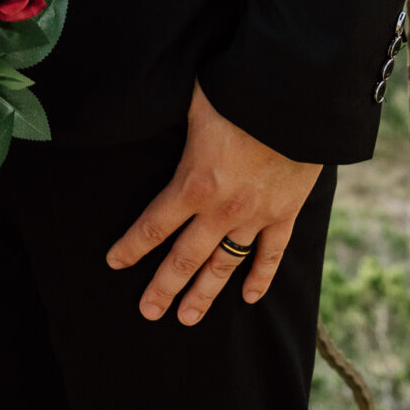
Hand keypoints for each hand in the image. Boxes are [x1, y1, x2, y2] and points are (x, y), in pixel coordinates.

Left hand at [106, 82, 320, 326]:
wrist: (296, 99)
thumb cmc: (239, 91)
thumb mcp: (193, 101)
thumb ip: (173, 116)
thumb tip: (147, 100)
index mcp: (193, 183)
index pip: (153, 225)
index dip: (131, 247)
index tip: (114, 262)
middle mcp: (221, 209)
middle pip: (185, 258)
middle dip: (164, 288)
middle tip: (148, 311)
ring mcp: (255, 216)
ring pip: (225, 266)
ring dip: (205, 294)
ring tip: (187, 318)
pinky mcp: (285, 213)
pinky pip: (271, 255)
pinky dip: (260, 277)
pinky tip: (249, 298)